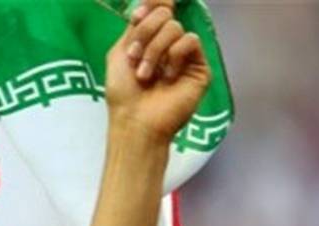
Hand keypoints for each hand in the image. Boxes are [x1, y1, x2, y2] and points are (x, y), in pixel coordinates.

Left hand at [106, 0, 211, 141]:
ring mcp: (184, 55)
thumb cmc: (123, 94)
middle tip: (134, 57)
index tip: (136, 17)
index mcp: (148, 39)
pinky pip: (190, 41)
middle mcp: (167, 44)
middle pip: (164, 13)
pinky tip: (168, 77)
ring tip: (146, 75)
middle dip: (145, 32)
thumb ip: (134, 28)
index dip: (150, 5)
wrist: (135, 121)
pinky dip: (174, 56)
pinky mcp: (199, 66)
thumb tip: (146, 5)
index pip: (158, 8)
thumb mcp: (120, 55)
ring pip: (174, 27)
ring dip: (154, 50)